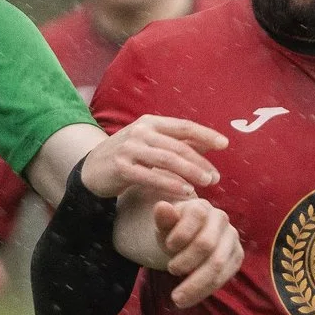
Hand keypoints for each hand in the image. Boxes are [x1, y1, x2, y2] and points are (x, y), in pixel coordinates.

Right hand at [80, 115, 226, 200]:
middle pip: (177, 146)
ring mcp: (129, 149)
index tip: (224, 144)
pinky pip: (151, 177)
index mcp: (150, 122)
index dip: (205, 134)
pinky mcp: (121, 168)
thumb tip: (208, 144)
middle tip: (215, 177)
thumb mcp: (151, 144)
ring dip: (190, 172)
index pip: (183, 126)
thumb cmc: (127, 156)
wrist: (90, 169)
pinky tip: (185, 192)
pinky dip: (170, 184)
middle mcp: (140, 132)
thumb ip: (177, 143)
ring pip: (166, 160)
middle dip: (200, 162)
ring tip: (206, 183)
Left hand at [138, 194, 242, 307]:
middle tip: (170, 273)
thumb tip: (162, 207)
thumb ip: (163, 219)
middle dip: (186, 262)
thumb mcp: (164, 225)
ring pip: (217, 264)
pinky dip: (206, 290)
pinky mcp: (237, 256)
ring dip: (196, 284)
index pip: (196, 216)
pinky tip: (190, 298)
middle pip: (206, 244)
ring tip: (177, 299)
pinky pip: (225, 276)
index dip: (181, 233)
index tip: (167, 247)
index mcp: (201, 207)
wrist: (189, 239)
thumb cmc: (174, 230)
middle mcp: (221, 220)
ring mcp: (232, 238)